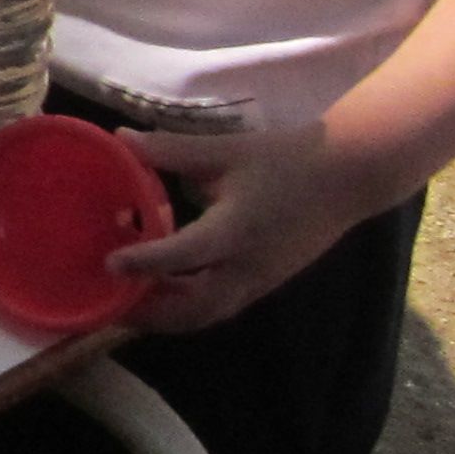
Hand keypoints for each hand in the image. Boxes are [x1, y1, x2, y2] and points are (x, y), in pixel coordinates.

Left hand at [112, 117, 379, 332]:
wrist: (348, 177)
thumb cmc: (286, 160)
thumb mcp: (226, 150)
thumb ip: (172, 150)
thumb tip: (122, 139)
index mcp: (238, 230)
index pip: (186, 255)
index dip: (146, 262)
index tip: (109, 263)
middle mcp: (248, 267)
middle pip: (194, 309)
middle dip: (149, 313)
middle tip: (106, 301)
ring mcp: (259, 280)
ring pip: (206, 313)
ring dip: (165, 314)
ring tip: (124, 299)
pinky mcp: (264, 282)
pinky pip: (219, 304)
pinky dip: (186, 304)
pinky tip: (160, 287)